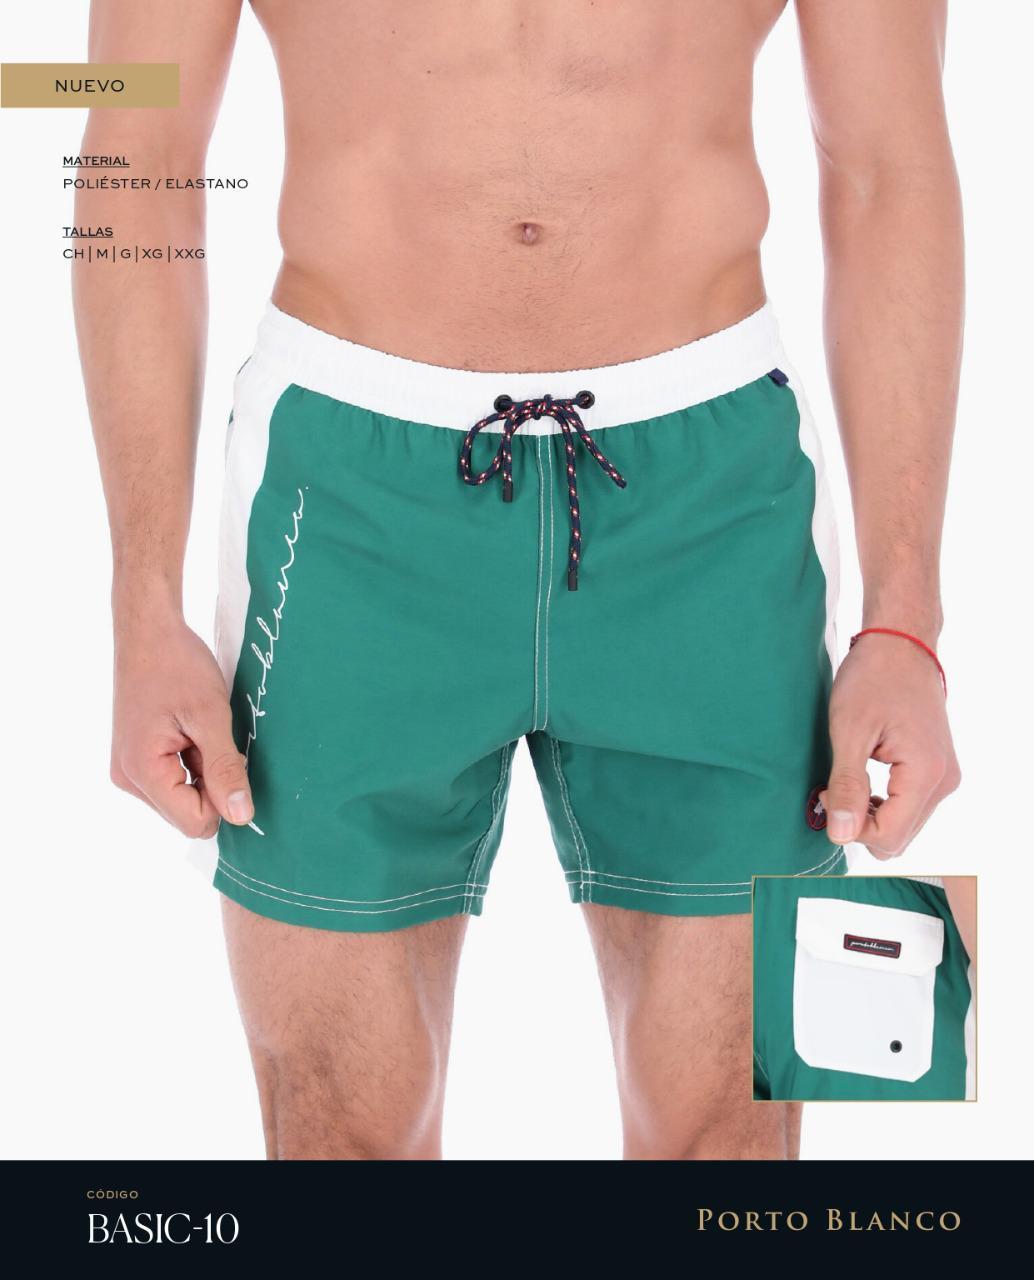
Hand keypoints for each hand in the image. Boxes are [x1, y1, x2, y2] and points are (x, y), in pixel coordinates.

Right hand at [110, 617, 253, 837]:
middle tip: (214, 739)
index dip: (224, 800)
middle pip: (187, 813)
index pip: (194, 822)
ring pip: (183, 797)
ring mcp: (129, 769)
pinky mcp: (136, 759)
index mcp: (141, 772)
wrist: (149, 632)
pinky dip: (194, 761)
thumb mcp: (211, 717)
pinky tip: (194, 731)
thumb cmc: (178, 666)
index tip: (233, 761)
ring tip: (202, 731)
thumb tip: (241, 816)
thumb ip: (225, 769)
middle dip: (213, 784)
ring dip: (204, 771)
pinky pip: (175, 780)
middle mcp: (128, 778)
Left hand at [821, 633, 959, 858]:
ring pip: (904, 826)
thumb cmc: (872, 679)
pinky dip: (883, 803)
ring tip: (846, 780)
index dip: (851, 827)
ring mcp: (944, 777)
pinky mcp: (936, 770)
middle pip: (899, 838)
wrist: (900, 645)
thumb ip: (847, 787)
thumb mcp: (850, 732)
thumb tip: (841, 836)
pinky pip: (909, 807)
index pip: (888, 836)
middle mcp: (943, 782)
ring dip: (871, 814)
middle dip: (861, 824)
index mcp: (926, 775)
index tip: (827, 795)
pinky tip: (861, 779)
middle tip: (833, 788)